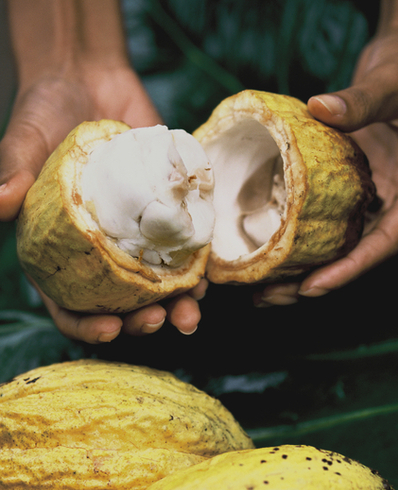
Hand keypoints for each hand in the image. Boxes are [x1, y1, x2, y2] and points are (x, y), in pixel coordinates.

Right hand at [0, 0, 203, 342]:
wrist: (89, 80)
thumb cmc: (46, 111)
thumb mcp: (24, 139)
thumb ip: (10, 170)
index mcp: (60, 253)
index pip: (68, 305)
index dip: (87, 326)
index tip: (111, 329)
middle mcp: (99, 255)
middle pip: (119, 306)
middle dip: (141, 322)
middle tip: (159, 320)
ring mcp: (134, 240)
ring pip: (157, 289)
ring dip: (177, 306)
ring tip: (192, 309)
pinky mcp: (164, 219)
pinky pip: (182, 254)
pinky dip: (195, 270)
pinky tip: (206, 277)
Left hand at [255, 0, 397, 306]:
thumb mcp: (395, 81)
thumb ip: (363, 99)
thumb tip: (320, 109)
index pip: (389, 242)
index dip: (350, 269)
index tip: (312, 287)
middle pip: (362, 257)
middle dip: (316, 282)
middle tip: (270, 297)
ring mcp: (385, 201)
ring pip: (345, 248)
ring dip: (305, 269)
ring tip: (261, 288)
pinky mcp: (363, 193)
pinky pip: (334, 225)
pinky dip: (306, 240)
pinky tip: (273, 252)